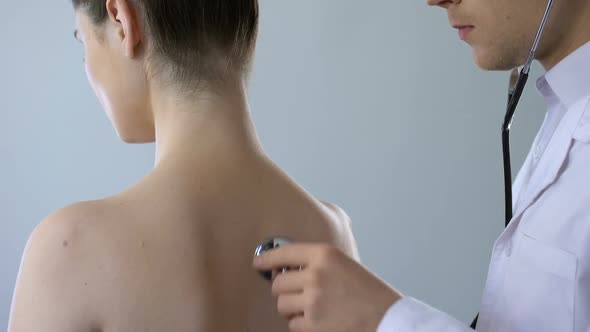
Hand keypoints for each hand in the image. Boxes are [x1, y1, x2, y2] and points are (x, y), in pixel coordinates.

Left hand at [253, 243, 401, 331]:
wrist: (387, 317)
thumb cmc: (368, 291)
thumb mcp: (344, 263)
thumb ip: (317, 262)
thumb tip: (285, 266)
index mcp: (324, 254)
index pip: (283, 253)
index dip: (266, 259)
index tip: (258, 262)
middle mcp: (315, 274)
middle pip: (277, 283)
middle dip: (282, 290)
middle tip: (294, 293)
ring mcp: (313, 301)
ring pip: (281, 305)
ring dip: (290, 308)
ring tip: (308, 308)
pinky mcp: (313, 325)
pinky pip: (291, 324)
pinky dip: (299, 324)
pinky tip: (314, 320)